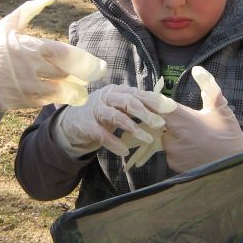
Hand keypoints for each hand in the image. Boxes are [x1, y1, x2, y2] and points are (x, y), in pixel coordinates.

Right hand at [0, 0, 106, 111]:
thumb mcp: (9, 24)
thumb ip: (32, 9)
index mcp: (32, 47)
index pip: (67, 56)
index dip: (87, 63)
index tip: (99, 67)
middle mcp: (31, 68)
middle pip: (68, 76)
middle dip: (83, 79)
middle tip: (89, 78)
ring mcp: (25, 87)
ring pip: (59, 94)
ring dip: (73, 93)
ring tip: (79, 92)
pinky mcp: (19, 102)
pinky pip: (43, 103)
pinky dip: (53, 99)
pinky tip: (57, 95)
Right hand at [54, 84, 175, 157]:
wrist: (72, 122)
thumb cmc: (102, 114)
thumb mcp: (119, 106)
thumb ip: (136, 105)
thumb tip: (162, 108)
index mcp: (118, 91)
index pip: (138, 93)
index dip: (154, 100)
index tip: (169, 108)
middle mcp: (107, 97)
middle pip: (128, 101)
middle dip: (146, 113)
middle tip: (160, 123)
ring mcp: (96, 110)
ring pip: (116, 116)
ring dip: (133, 128)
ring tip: (147, 139)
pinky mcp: (87, 125)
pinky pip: (102, 134)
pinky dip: (114, 143)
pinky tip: (124, 151)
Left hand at [162, 66, 242, 172]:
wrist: (234, 166)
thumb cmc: (228, 135)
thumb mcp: (220, 108)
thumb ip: (208, 86)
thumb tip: (198, 69)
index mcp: (181, 119)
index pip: (156, 105)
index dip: (152, 100)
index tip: (149, 97)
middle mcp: (172, 135)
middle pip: (158, 121)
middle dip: (165, 119)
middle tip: (183, 120)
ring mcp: (171, 152)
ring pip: (163, 137)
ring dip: (171, 134)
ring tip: (191, 135)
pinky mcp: (173, 164)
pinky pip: (169, 152)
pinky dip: (176, 148)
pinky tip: (192, 148)